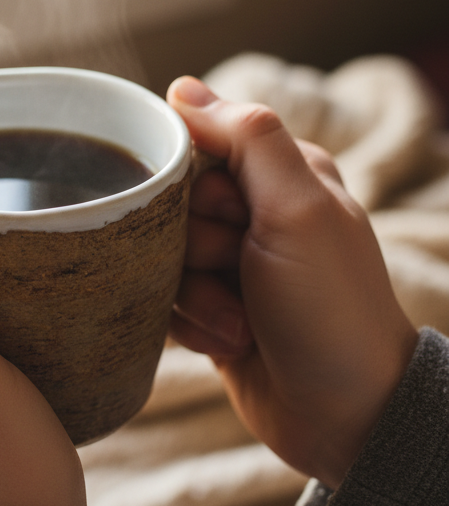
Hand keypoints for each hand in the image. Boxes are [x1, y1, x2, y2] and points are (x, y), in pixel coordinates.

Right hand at [166, 77, 417, 488]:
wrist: (344, 417)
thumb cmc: (331, 309)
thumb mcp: (298, 209)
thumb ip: (247, 137)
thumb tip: (181, 88)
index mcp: (283, 174)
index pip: (198, 143)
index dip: (195, 181)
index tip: (226, 215)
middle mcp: (258, 213)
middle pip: (173, 202)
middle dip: (194, 245)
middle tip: (237, 270)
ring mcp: (234, 264)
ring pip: (161, 253)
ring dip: (194, 293)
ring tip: (240, 321)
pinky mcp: (213, 309)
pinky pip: (162, 298)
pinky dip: (188, 322)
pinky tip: (228, 342)